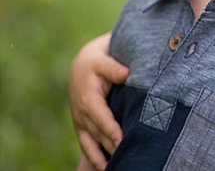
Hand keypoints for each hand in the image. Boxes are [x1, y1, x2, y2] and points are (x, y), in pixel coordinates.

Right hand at [69, 33, 128, 169]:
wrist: (83, 64)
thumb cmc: (98, 61)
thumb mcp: (103, 60)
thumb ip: (114, 68)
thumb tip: (126, 73)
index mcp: (88, 99)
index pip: (101, 119)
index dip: (111, 131)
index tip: (121, 142)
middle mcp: (82, 114)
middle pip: (98, 136)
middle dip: (110, 149)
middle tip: (127, 159)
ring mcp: (81, 123)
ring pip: (91, 146)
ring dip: (101, 159)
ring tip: (116, 168)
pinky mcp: (83, 127)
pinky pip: (88, 147)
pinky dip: (96, 159)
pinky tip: (108, 168)